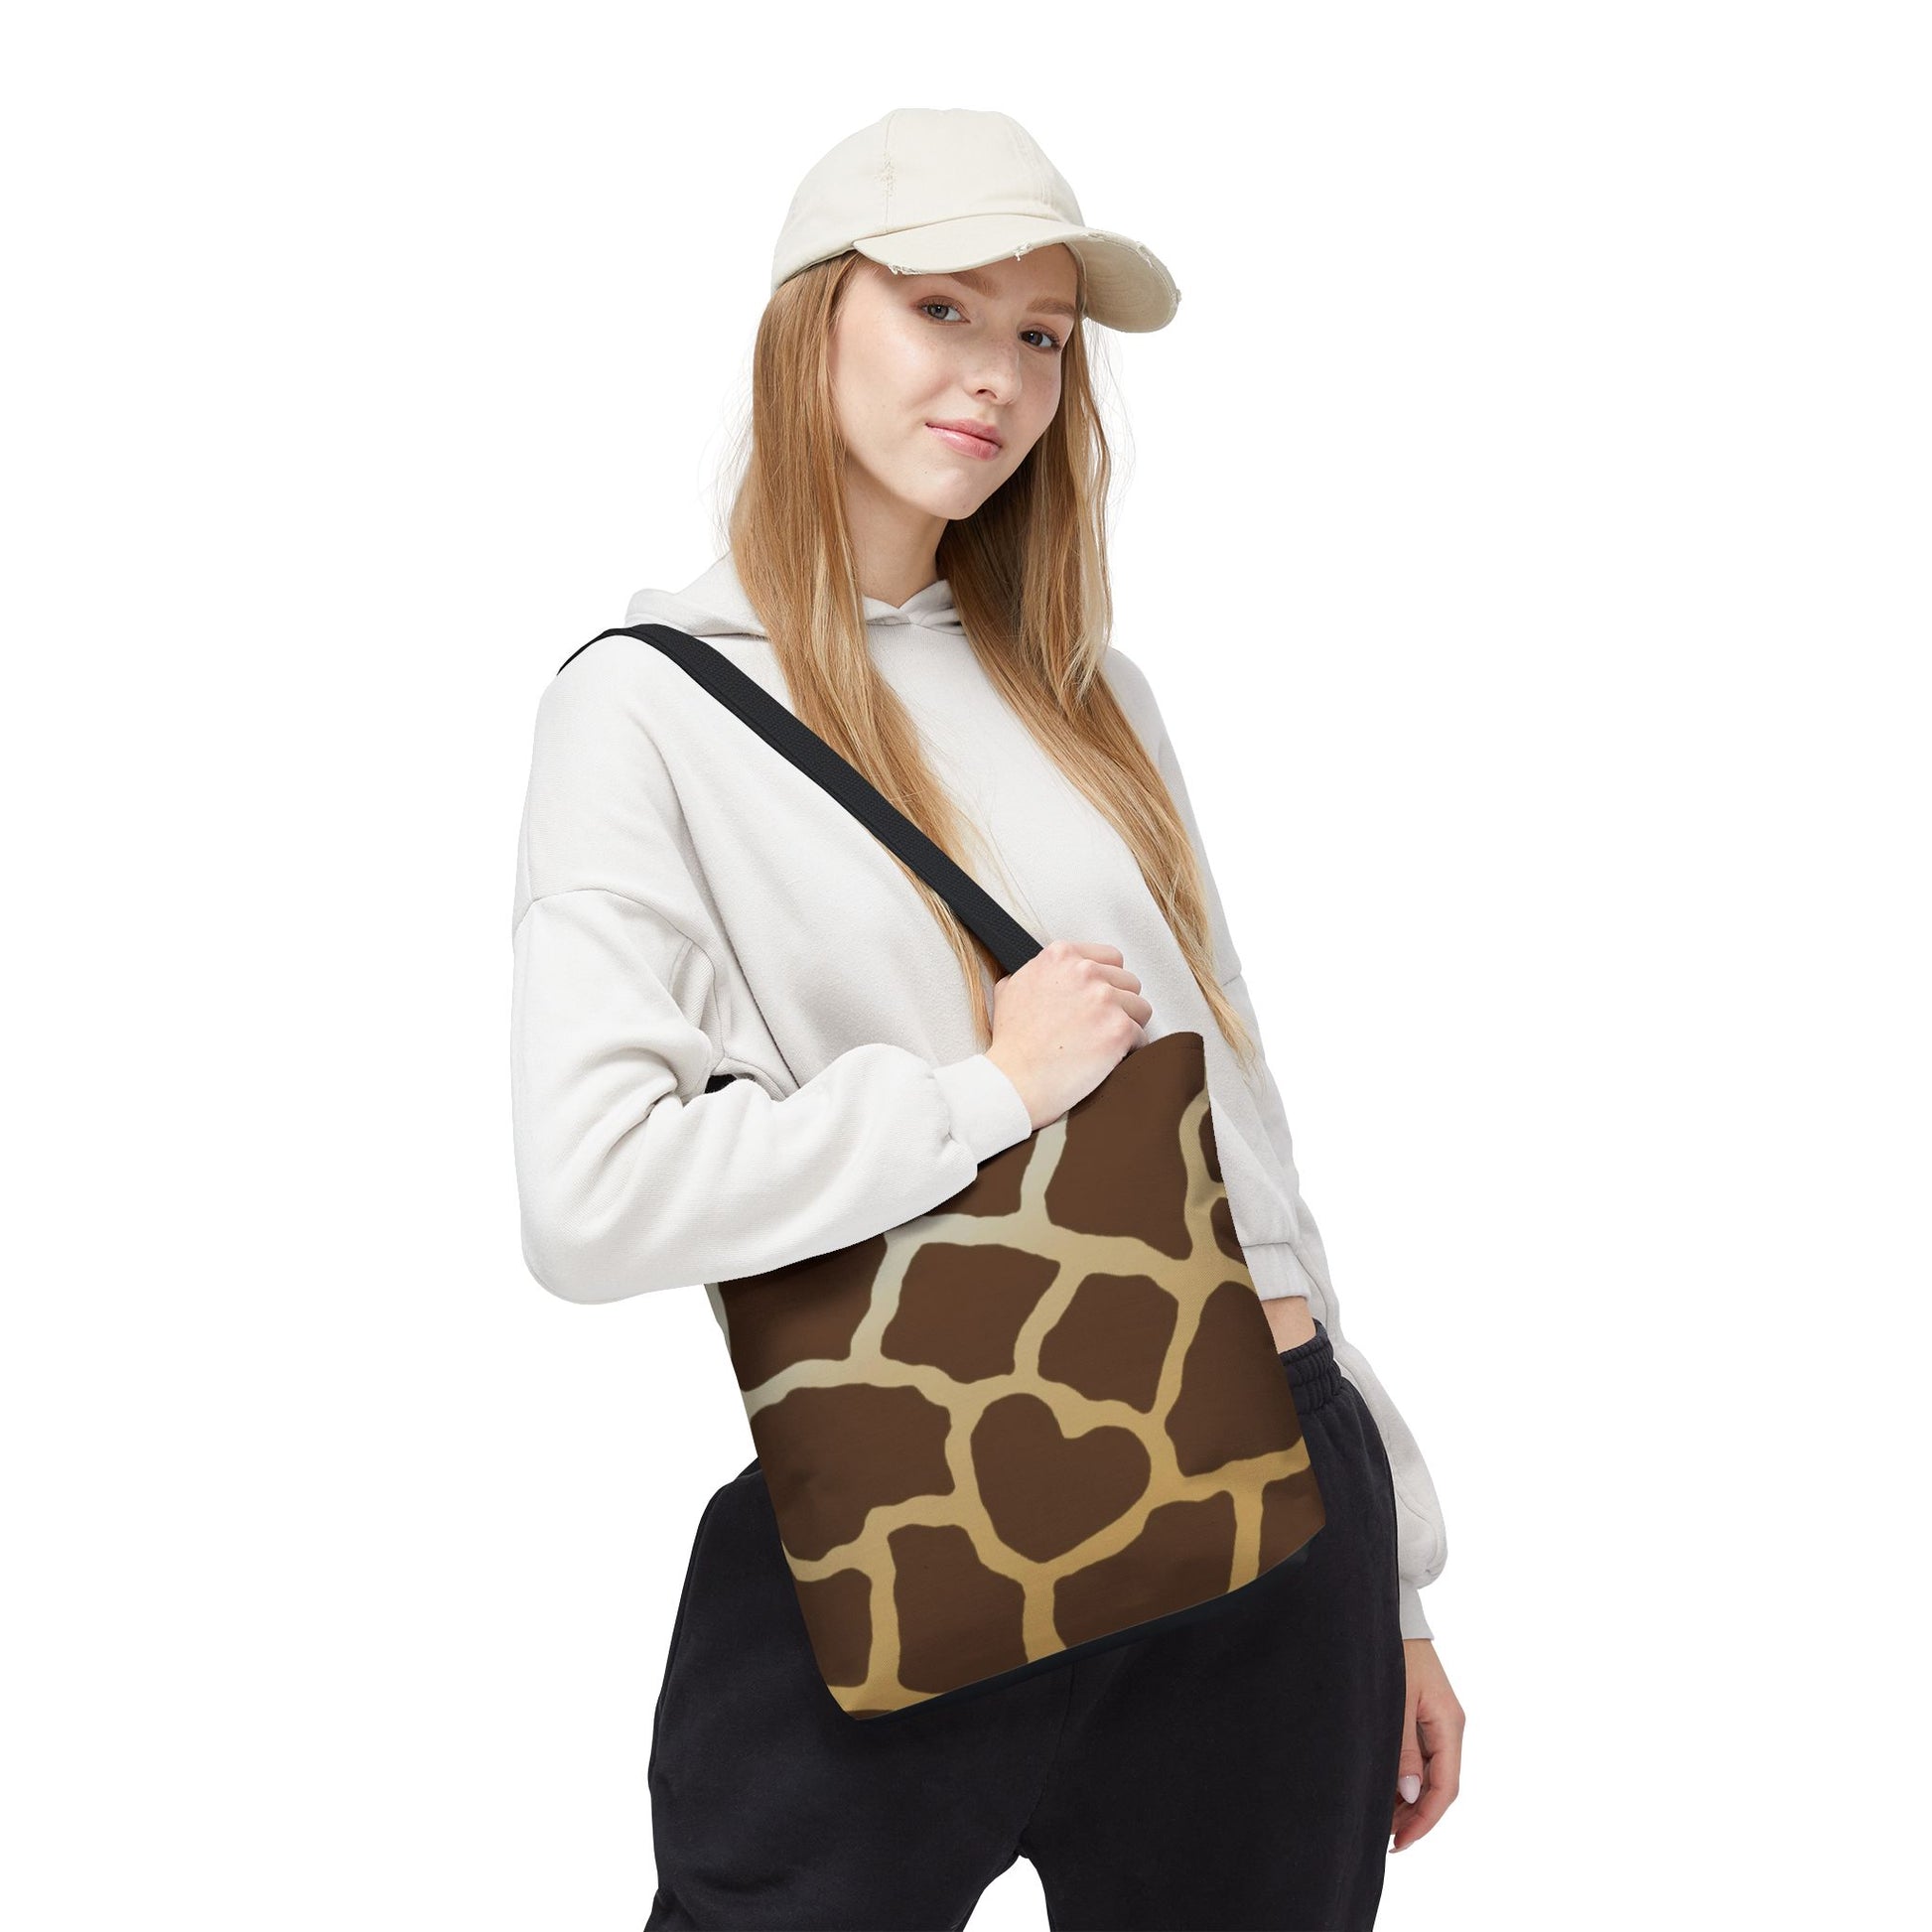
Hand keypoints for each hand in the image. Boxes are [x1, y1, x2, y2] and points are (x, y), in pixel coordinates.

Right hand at [984, 940, 1150, 1126]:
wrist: (1014, 1080)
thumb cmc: (1012, 1043)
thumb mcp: (1010, 990)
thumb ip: (1036, 973)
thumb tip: (1045, 975)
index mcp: (1061, 956)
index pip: (1110, 958)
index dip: (1107, 982)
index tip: (1099, 999)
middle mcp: (1084, 972)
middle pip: (1128, 982)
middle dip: (1119, 1004)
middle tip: (1100, 1026)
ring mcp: (1104, 999)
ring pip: (1140, 1008)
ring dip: (1127, 1025)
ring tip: (1104, 1043)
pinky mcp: (1118, 1029)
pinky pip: (1141, 1036)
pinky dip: (1128, 1050)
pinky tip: (1108, 1059)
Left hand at [1391, 1639, 1463, 1851]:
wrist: (1392, 1614)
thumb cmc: (1394, 1652)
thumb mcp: (1396, 1701)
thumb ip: (1403, 1748)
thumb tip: (1410, 1794)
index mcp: (1450, 1724)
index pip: (1445, 1787)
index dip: (1424, 1819)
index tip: (1401, 1842)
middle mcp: (1449, 1726)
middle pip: (1440, 1785)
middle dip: (1416, 1815)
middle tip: (1387, 1838)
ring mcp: (1439, 1720)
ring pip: (1431, 1773)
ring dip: (1410, 1799)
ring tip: (1383, 1820)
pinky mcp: (1425, 1714)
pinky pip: (1422, 1756)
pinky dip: (1406, 1777)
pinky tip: (1387, 1789)